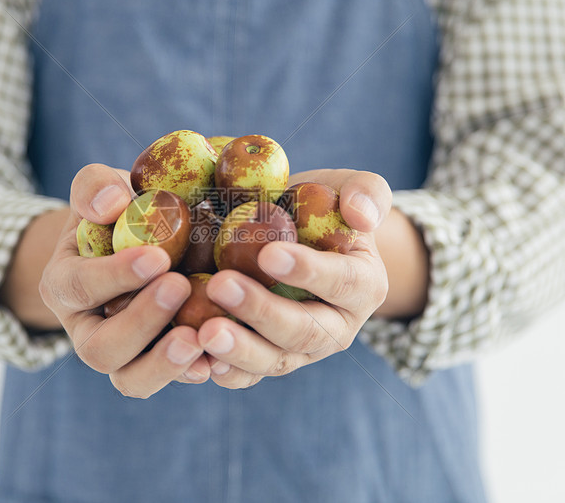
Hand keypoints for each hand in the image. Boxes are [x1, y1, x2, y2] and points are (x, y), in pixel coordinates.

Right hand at [27, 164, 212, 397]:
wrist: (134, 243)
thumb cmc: (118, 213)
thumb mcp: (101, 191)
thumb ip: (96, 187)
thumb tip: (111, 203)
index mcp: (65, 286)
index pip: (81, 287)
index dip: (116, 276)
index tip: (157, 256)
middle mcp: (86, 330)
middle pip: (100, 349)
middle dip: (141, 322)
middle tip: (181, 287)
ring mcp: (122, 355)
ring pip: (130, 380)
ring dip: (164, 364)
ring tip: (199, 339)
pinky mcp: (156, 366)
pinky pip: (169, 382)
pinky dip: (195, 372)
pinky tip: (221, 358)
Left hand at [197, 169, 392, 388]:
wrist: (291, 237)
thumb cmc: (317, 208)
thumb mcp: (344, 188)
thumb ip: (366, 191)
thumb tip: (361, 215)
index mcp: (364, 285)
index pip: (342, 282)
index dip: (309, 271)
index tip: (269, 253)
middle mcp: (337, 328)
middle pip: (305, 330)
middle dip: (262, 311)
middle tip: (221, 286)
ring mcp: (302, 351)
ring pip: (275, 360)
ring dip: (240, 350)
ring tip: (205, 332)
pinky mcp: (268, 362)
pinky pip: (248, 376)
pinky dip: (224, 373)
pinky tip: (198, 361)